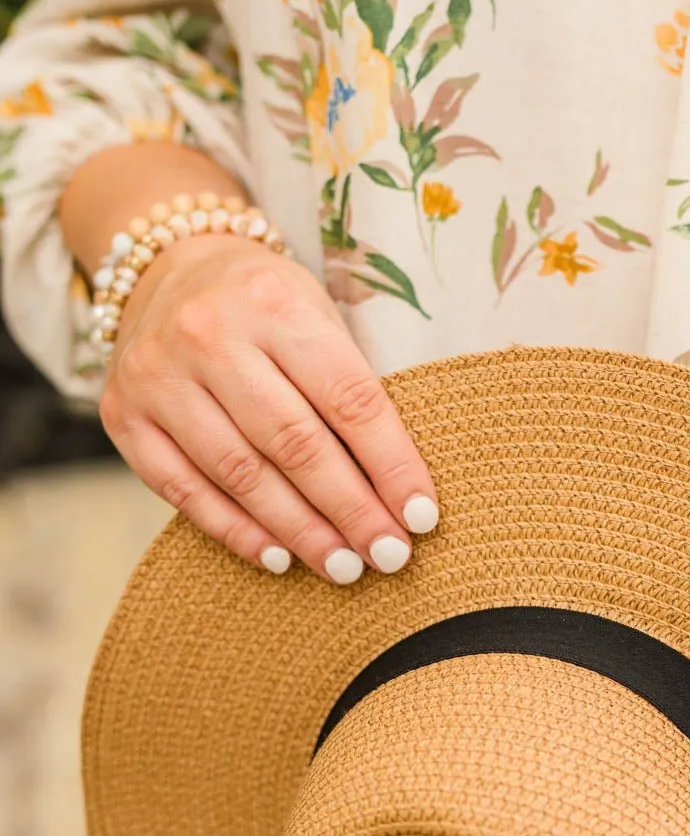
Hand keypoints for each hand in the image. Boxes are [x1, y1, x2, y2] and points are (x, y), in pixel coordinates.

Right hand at [99, 234, 438, 580]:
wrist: (171, 269)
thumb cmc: (267, 307)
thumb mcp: (317, 315)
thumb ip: (350, 387)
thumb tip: (400, 491)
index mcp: (274, 302)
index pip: (348, 398)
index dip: (391, 465)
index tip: (422, 518)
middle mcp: (208, 334)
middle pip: (294, 443)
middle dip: (350, 509)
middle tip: (389, 555)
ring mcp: (158, 376)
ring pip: (240, 474)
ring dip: (300, 530)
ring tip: (343, 566)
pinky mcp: (123, 415)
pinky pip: (183, 490)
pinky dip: (235, 530)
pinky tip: (279, 558)